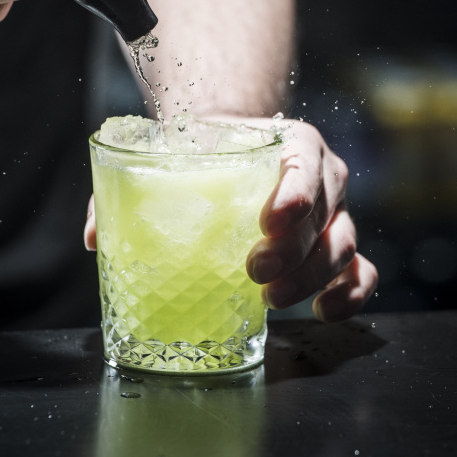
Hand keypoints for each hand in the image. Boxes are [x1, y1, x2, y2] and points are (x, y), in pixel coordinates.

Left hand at [83, 118, 378, 322]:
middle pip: (324, 216)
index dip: (294, 195)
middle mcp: (323, 176)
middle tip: (252, 272)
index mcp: (291, 143)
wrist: (233, 149)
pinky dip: (351, 293)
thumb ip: (126, 187)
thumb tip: (96, 237)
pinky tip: (321, 312)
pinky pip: (360, 270)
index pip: (303, 166)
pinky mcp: (336, 245)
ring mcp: (335, 213)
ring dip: (311, 279)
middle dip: (293, 251)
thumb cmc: (203, 153)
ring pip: (342, 246)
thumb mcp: (168, 154)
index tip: (269, 221)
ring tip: (267, 299)